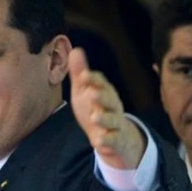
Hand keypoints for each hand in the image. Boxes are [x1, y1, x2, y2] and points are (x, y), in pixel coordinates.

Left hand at [69, 47, 144, 168]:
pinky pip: (113, 140)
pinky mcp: (116, 140)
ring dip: (104, 118)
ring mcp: (116, 123)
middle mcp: (113, 106)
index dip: (93, 80)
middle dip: (102, 96)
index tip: (83, 76)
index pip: (101, 84)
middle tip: (92, 94)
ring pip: (113, 120)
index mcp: (105, 93)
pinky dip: (107, 140)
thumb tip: (75, 49)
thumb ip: (80, 74)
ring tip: (95, 118)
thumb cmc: (96, 109)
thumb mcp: (85, 92)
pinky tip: (99, 141)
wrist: (116, 139)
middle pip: (110, 100)